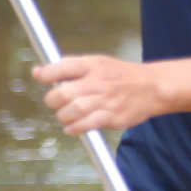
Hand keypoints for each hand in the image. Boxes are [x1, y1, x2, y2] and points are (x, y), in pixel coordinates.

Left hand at [33, 54, 166, 134]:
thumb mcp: (96, 63)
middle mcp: (98, 81)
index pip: (63, 67)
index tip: (42, 78)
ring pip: (74, 110)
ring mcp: (106, 100)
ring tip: (65, 115)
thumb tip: (37, 72)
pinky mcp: (113, 116)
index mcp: (93, 65)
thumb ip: (67, 68)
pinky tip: (72, 127)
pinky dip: (75, 128)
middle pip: (64, 93)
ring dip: (63, 116)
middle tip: (56, 103)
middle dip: (53, 100)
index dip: (47, 74)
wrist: (153, 87)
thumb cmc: (120, 76)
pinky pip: (88, 124)